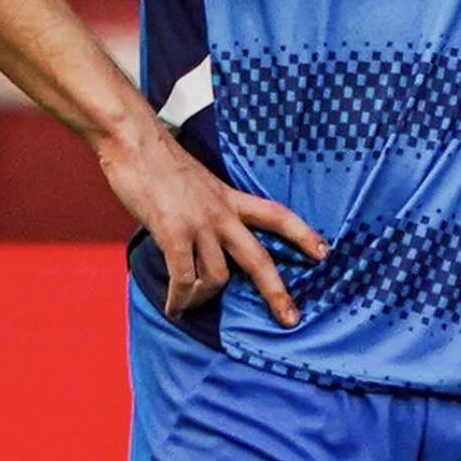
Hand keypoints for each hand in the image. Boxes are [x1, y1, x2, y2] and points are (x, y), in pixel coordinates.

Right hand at [98, 123, 326, 325]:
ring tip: (189, 304)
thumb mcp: (199, 182)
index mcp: (230, 197)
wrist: (135, 140)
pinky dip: (180, 300)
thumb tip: (204, 237)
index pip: (276, 215)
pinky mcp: (173, 232)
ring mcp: (198, 223)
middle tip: (290, 319)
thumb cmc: (160, 160)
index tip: (325, 252)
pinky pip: (184, 279)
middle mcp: (221, 212)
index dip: (302, 234)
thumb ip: (208, 207)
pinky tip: (174, 309)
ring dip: (204, 298)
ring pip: (218, 277)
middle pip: (258, 257)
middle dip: (276, 291)